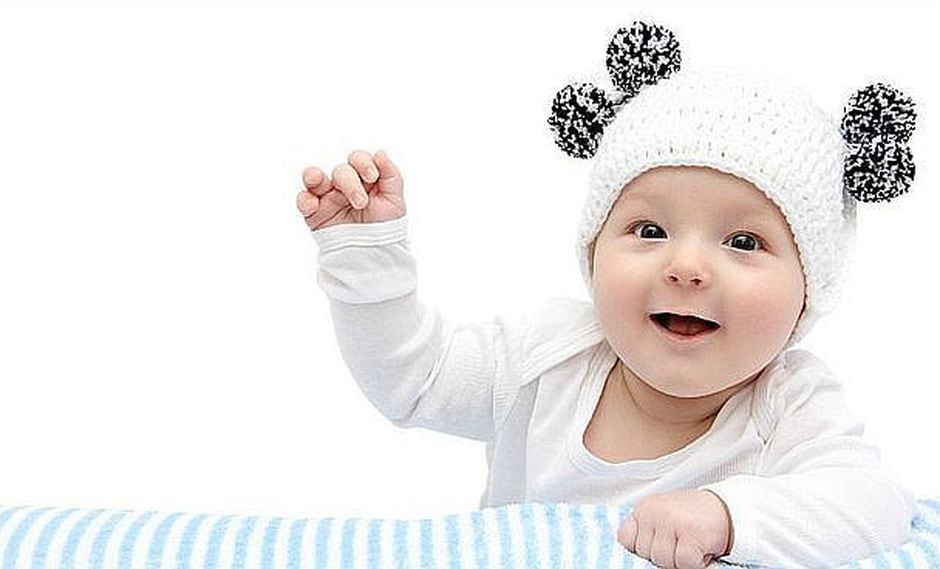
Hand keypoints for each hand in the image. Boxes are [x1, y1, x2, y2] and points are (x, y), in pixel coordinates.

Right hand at [296, 148, 405, 230]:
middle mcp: (344, 185)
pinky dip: (304, 200)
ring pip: (313, 178)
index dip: (363, 162)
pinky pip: (303, 201)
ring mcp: (328, 198)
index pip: (358, 159)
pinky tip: (312, 204)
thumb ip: (391, 175)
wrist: (375, 253)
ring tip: (316, 180)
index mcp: (363, 178)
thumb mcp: (395, 200)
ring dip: (313, 176)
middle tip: (361, 203)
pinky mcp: (315, 214)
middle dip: (351, 183)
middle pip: (340, 170)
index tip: (372, 177)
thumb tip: (380, 152)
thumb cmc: (385, 225)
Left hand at [617, 490, 732, 568]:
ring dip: (680, 559)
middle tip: (682, 541)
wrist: (726, 509)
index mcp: (644, 509)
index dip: (642, 547)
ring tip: (691, 543)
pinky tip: (702, 547)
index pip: (625, 539)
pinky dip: (696, 562)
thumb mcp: (662, 519)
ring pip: (663, 561)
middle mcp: (654, 513)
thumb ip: (647, 533)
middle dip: (665, 554)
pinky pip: (684, 563)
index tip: (658, 543)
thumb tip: (638, 558)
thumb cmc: (693, 518)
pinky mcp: (690, 534)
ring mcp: (670, 522)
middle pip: (646, 554)